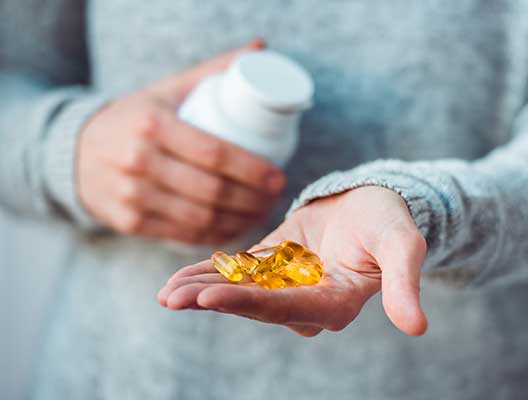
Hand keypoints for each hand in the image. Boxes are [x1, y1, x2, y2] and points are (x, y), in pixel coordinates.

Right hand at [77, 39, 285, 244]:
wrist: (78, 152)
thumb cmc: (136, 118)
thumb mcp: (168, 90)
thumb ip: (213, 71)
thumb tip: (260, 49)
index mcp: (151, 124)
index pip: (214, 153)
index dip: (252, 170)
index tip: (278, 177)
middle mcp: (137, 162)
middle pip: (212, 191)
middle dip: (253, 200)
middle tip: (274, 197)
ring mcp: (131, 196)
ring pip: (201, 219)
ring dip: (240, 221)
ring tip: (261, 212)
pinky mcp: (130, 222)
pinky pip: (184, 236)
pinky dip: (216, 235)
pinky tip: (235, 227)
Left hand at [158, 186, 427, 336]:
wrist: (374, 201)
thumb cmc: (389, 220)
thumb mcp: (402, 245)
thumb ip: (403, 282)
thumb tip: (417, 327)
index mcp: (335, 303)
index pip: (286, 308)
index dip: (248, 305)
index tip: (209, 300)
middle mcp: (306, 301)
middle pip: (254, 305)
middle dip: (212, 301)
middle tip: (171, 298)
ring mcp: (287, 284)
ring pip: (240, 291)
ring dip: (203, 291)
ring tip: (166, 291)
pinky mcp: (274, 265)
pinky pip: (240, 273)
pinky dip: (211, 274)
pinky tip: (179, 278)